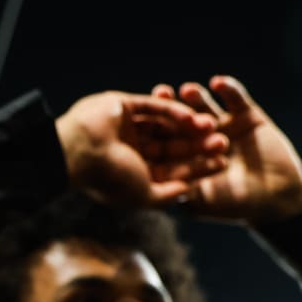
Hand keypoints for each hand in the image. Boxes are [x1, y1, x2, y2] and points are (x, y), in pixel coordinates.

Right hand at [57, 91, 227, 207]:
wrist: (78, 153)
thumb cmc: (109, 179)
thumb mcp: (143, 195)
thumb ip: (167, 195)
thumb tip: (190, 192)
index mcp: (133, 170)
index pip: (171, 167)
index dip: (197, 166)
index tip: (221, 164)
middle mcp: (131, 148)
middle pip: (172, 145)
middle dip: (196, 145)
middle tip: (223, 143)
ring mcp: (126, 126)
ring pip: (164, 125)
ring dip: (188, 126)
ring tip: (213, 126)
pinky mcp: (121, 106)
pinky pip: (152, 107)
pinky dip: (172, 110)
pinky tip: (192, 116)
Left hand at [150, 77, 301, 223]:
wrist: (277, 199)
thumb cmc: (235, 205)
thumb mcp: (200, 199)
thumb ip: (178, 188)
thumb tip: (147, 182)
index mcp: (185, 156)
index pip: (165, 139)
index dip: (154, 128)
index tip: (142, 118)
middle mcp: (200, 138)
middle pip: (182, 118)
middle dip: (171, 106)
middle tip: (160, 93)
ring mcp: (223, 125)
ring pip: (205, 106)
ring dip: (196, 97)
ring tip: (188, 90)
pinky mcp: (247, 116)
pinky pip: (236, 98)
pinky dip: (229, 89)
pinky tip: (218, 82)